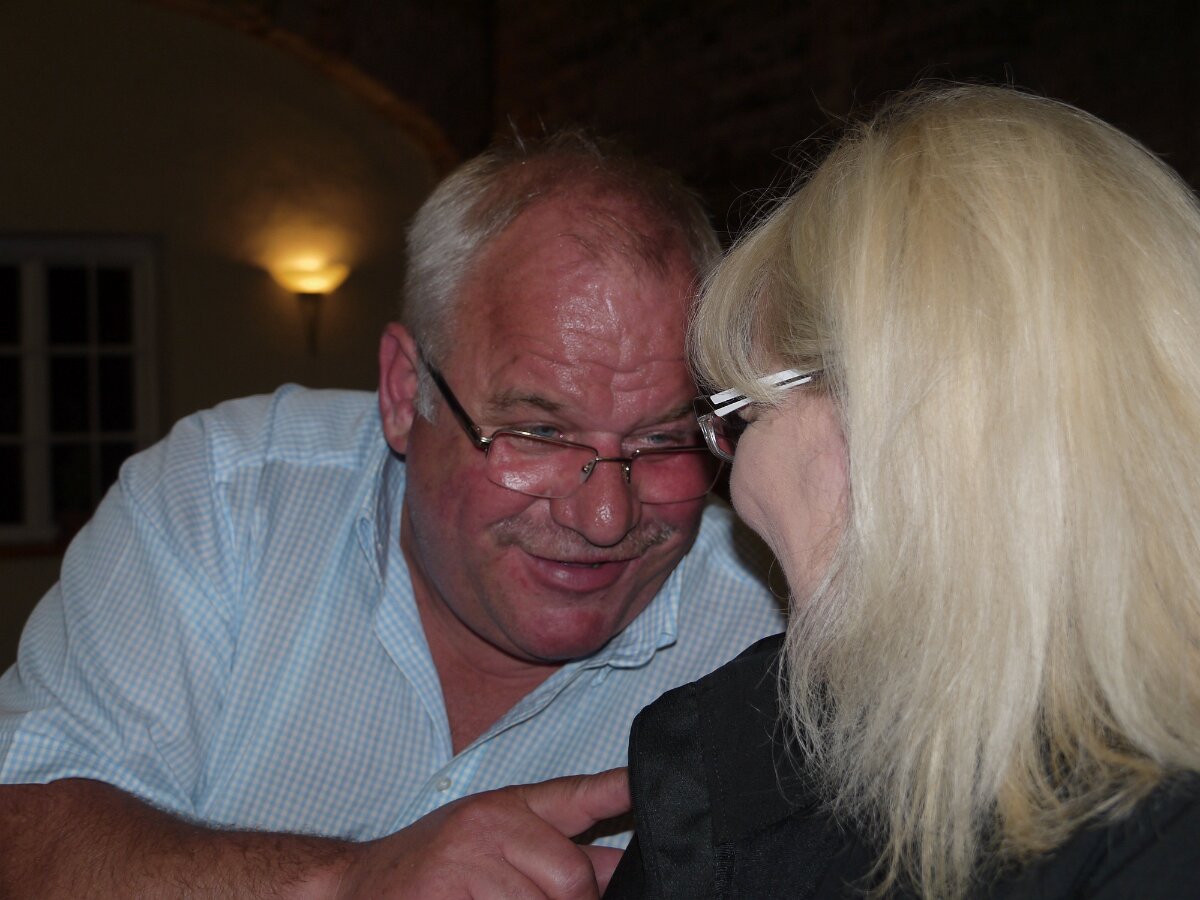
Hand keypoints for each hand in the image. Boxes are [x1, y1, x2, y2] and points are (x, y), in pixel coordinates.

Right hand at [333, 768, 629, 898]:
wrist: (353, 887)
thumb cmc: (431, 867)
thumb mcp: (491, 843)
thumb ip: (554, 850)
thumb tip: (617, 867)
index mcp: (505, 809)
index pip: (575, 796)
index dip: (617, 792)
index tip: (643, 786)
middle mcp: (487, 829)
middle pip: (571, 879)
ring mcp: (464, 868)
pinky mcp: (443, 897)